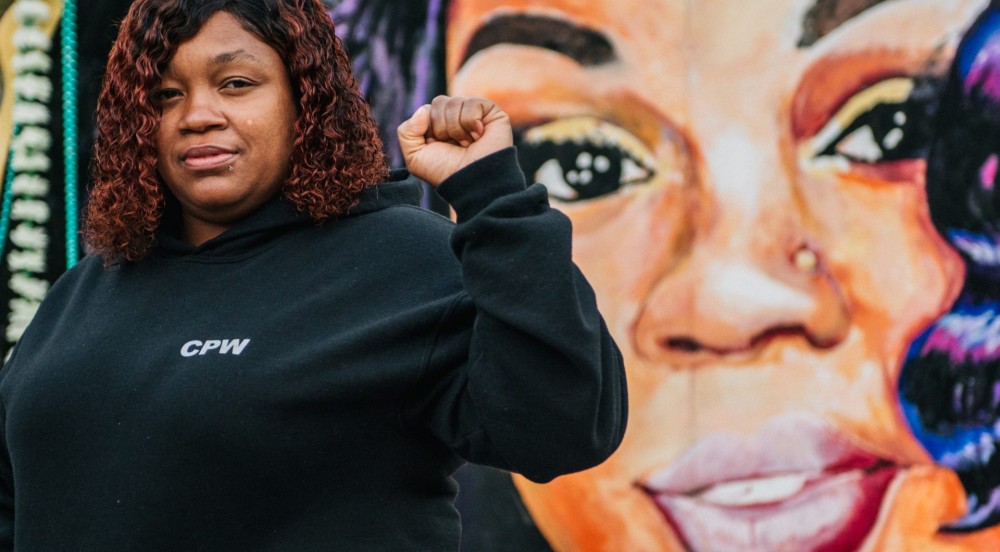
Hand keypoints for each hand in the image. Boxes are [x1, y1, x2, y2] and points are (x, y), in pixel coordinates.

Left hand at [397, 96, 513, 185]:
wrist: (471, 181)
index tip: (438, 145)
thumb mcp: (415, 157)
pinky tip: (478, 137)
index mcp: (439, 126)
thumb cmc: (446, 172)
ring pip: (454, 102)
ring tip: (467, 144)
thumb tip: (424, 109)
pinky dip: (471, 123)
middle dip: (441, 127)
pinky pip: (471, 104)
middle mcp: (456, 117)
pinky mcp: (491, 112)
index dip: (428, 127)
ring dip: (456, 129)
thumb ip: (406, 131)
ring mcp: (474, 113)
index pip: (426, 109)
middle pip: (439, 102)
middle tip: (454, 145)